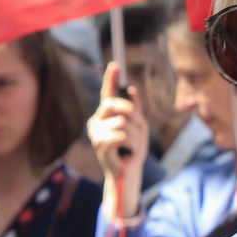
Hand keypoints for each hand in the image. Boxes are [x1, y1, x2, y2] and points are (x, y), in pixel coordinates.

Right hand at [85, 62, 147, 216]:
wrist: (128, 172)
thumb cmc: (133, 150)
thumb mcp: (140, 127)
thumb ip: (135, 110)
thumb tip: (134, 89)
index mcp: (106, 116)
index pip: (107, 94)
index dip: (110, 79)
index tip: (114, 64)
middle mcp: (97, 122)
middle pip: (113, 104)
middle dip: (130, 112)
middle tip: (138, 125)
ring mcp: (96, 133)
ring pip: (122, 122)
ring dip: (134, 135)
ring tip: (131, 146)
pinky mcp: (100, 144)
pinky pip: (120, 134)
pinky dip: (129, 142)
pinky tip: (125, 151)